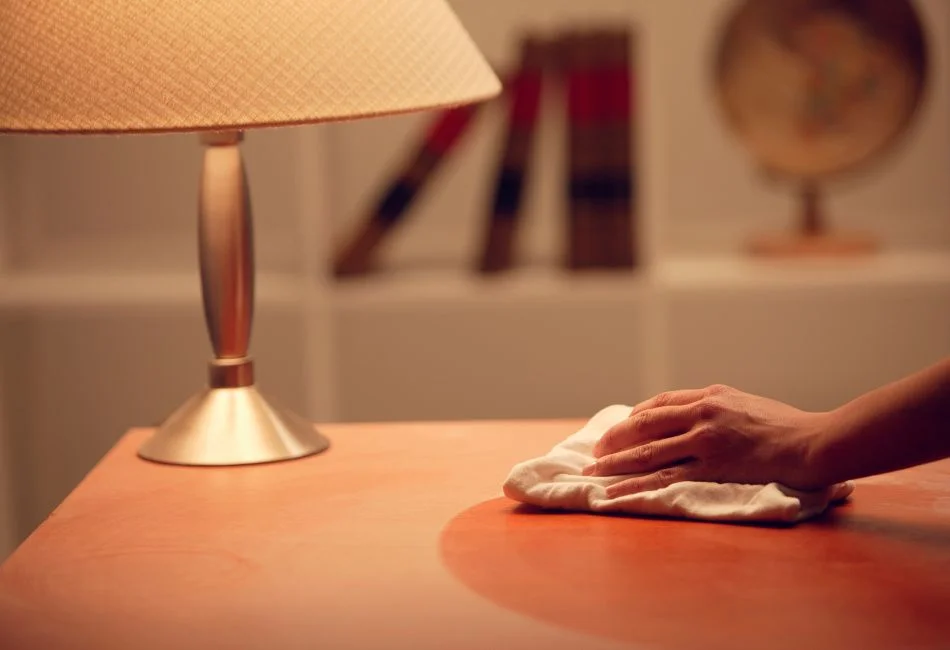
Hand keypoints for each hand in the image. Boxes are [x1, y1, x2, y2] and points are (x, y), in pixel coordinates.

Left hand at [583, 384, 827, 497]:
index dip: (636, 417)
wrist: (817, 442)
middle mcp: (703, 413)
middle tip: (595, 452)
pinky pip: (664, 477)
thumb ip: (722, 409)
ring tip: (592, 472)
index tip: (621, 429)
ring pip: (648, 451)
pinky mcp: (711, 466)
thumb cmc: (791, 427)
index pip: (661, 402)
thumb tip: (702, 419)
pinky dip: (635, 485)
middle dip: (615, 439)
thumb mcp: (749, 404)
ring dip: (615, 463)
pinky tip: (616, 492)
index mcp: (711, 395)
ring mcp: (705, 439)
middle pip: (645, 424)